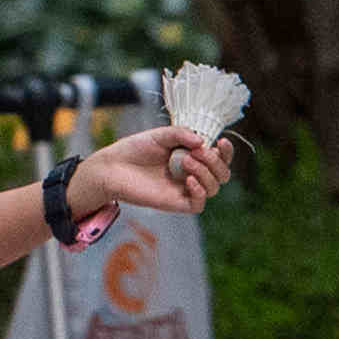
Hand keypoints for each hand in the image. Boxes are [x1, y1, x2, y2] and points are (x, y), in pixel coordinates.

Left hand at [73, 122, 236, 218]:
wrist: (112, 167)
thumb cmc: (135, 150)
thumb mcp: (160, 135)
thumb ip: (181, 134)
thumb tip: (203, 142)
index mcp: (192, 156)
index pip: (219, 157)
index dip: (226, 152)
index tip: (221, 142)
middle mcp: (192, 173)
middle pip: (222, 174)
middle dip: (216, 162)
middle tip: (197, 152)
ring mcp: (184, 189)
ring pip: (214, 188)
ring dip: (206, 173)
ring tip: (185, 161)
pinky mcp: (175, 203)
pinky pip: (198, 204)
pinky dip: (200, 192)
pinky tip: (188, 180)